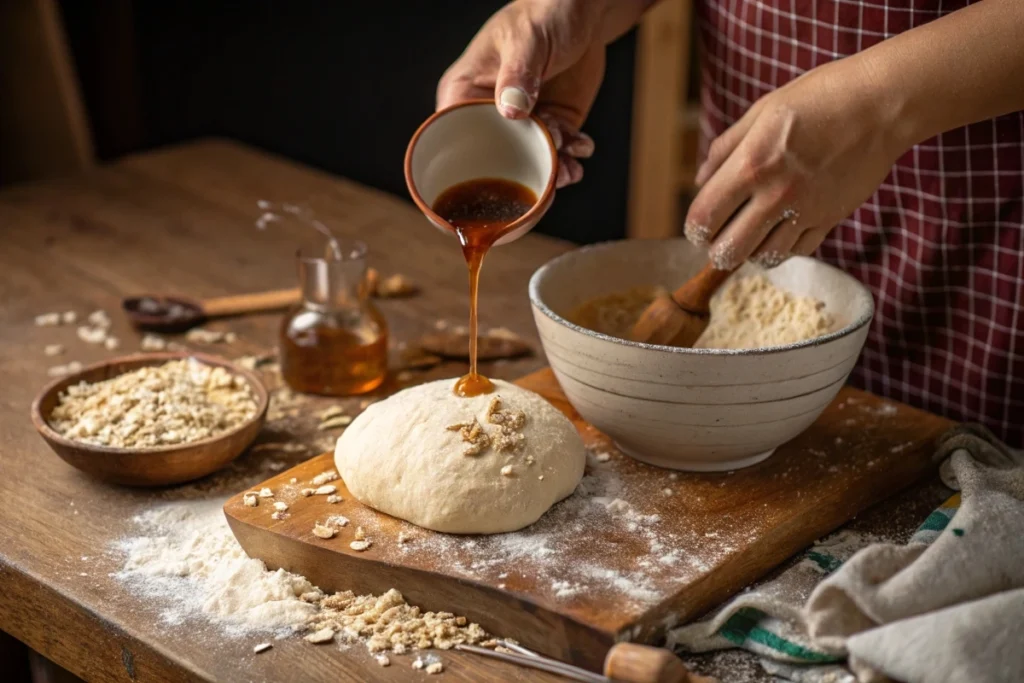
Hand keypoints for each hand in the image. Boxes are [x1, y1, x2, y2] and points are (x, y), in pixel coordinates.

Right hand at [437, 0, 605, 187]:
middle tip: (548, 171)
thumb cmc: (544, 13)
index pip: (451, 136)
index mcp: (464, 92)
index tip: (494, 176)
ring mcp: (522, 124)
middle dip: (520, 174)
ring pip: (529, 163)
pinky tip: (582, 144)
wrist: (584, 13)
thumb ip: (518, 74)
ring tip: (570, 162)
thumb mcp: (527, 40)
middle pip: (492, 162)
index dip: (467, 165)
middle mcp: (490, 114)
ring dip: (552, 170)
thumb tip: (511, 110)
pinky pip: (557, 155)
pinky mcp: (551, 126)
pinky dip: (572, 158)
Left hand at [685, 57, 906, 268]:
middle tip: (719, 235)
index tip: (698, 225)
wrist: (882, 104)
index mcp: (752, 164)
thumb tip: (699, 182)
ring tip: (749, 232)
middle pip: (728, 251)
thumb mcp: (762, 111)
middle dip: (716, 248)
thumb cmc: (819, 97)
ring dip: (749, 250)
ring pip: (762, 258)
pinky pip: (796, 252)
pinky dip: (781, 248)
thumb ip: (725, 149)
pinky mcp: (831, 219)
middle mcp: (777, 194)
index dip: (694, 228)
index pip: (704, 217)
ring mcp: (806, 211)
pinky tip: (777, 231)